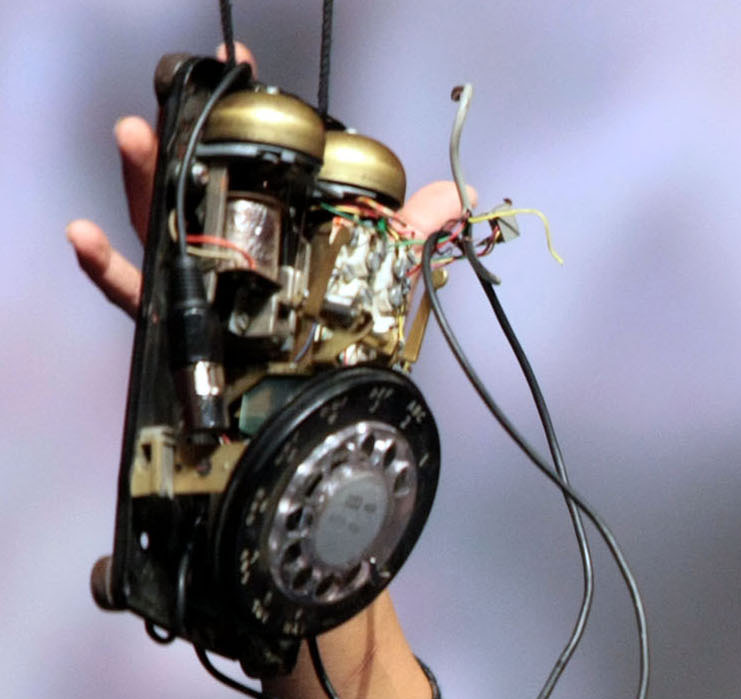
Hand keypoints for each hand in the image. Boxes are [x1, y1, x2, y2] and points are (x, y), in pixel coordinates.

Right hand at [66, 43, 470, 318]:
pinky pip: (131, 293)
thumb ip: (418, 230)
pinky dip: (103, 265)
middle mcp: (227, 242)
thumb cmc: (342, 332)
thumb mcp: (385, 271)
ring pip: (158, 221)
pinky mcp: (179, 321)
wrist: (326, 399)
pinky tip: (82, 234)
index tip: (237, 63)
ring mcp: (199, 277)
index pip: (249, 158)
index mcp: (267, 224)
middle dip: (179, 137)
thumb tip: (465, 193)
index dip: (241, 112)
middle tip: (168, 100)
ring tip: (132, 135)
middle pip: (194, 182)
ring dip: (139, 176)